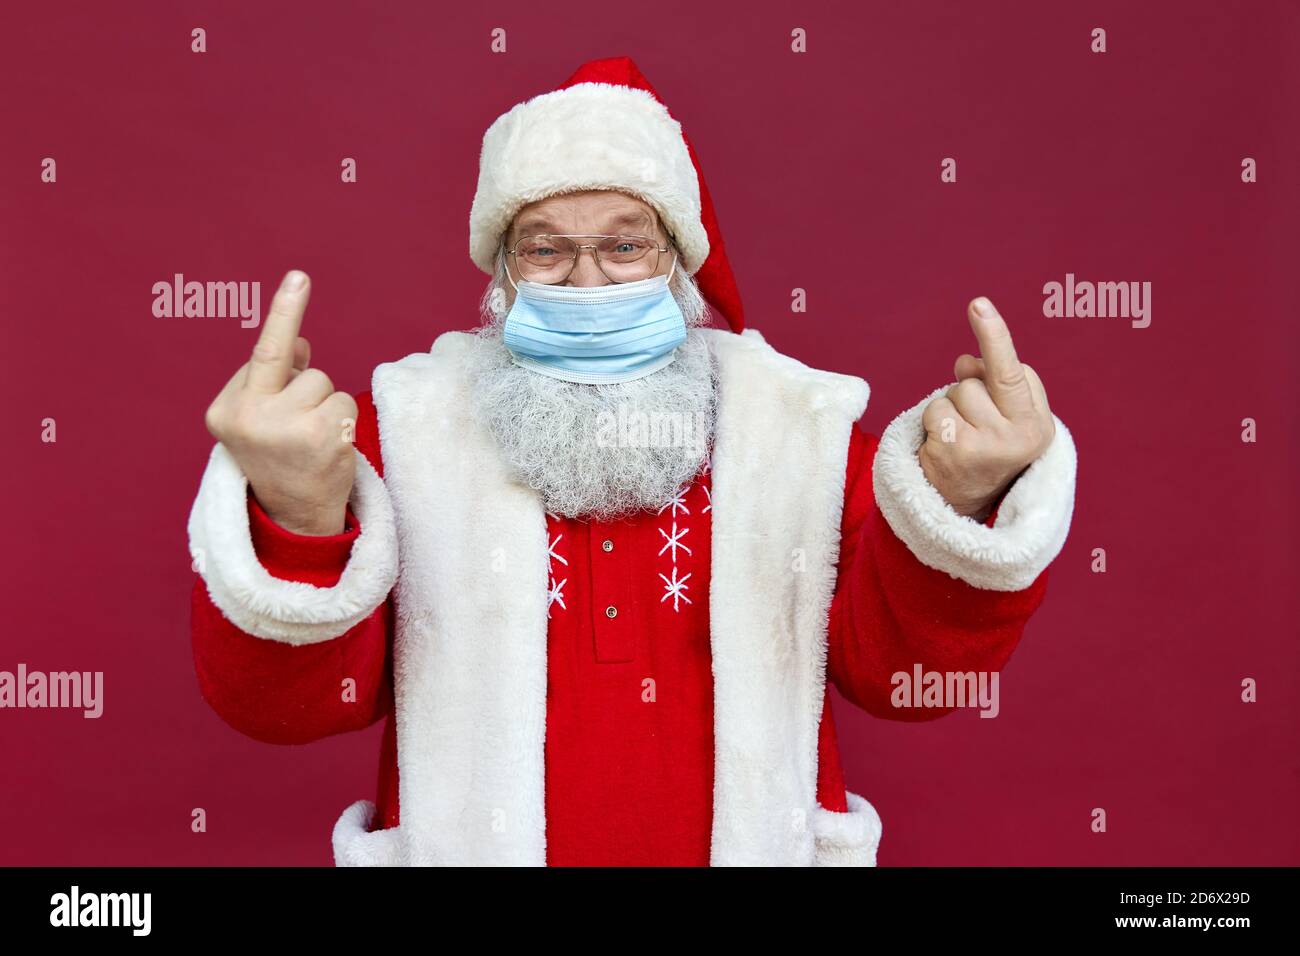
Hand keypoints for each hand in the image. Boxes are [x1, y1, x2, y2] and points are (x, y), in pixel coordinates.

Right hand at [203, 270, 358, 534]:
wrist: (292, 518)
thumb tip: (299, 343)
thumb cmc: (277, 458)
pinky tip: (327, 449)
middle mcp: (249, 418)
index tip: (299, 276)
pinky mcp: (321, 438)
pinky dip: (341, 423)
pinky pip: (344, 404)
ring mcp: (286, 428)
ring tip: (311, 440)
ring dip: (324, 407)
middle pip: (296, 364)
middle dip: (299, 355)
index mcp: (225, 411)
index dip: (284, 312)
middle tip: (298, 338)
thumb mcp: (262, 418)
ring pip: (323, 383)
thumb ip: (275, 378)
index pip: (261, 353)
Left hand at [918, 297, 1055, 520]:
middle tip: (976, 350)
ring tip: (959, 436)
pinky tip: (943, 446)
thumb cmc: (986, 451)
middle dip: (978, 365)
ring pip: (955, 392)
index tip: (979, 304)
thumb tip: (963, 362)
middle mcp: (1020, 438)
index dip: (995, 337)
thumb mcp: (1005, 419)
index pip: (1016, 373)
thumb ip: (995, 384)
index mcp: (1040, 427)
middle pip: (982, 377)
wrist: (963, 507)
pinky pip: (934, 410)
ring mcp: (987, 447)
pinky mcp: (954, 453)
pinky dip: (933, 422)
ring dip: (950, 408)